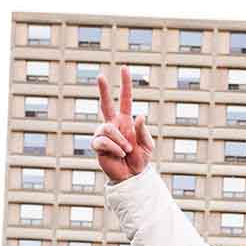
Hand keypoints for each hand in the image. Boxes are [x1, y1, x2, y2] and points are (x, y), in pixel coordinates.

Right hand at [91, 67, 154, 182]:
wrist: (131, 177)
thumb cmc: (140, 161)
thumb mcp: (148, 146)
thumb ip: (143, 131)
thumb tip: (138, 115)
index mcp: (126, 121)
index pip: (125, 99)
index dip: (125, 84)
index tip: (124, 68)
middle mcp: (113, 124)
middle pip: (106, 104)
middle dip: (104, 90)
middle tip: (100, 76)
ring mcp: (104, 134)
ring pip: (107, 128)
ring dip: (120, 140)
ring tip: (127, 151)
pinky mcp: (97, 145)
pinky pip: (103, 141)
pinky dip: (114, 148)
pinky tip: (119, 155)